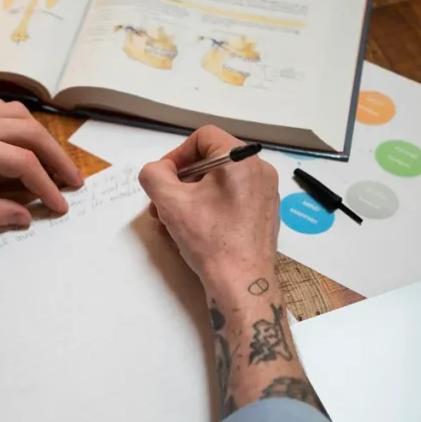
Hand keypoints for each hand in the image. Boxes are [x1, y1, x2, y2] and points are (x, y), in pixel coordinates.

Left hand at [0, 100, 83, 228]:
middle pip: (31, 134)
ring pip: (22, 117)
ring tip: (56, 165)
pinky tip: (29, 144)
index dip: (47, 186)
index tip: (60, 206)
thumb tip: (24, 217)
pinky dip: (25, 125)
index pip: (22, 163)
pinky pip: (6, 112)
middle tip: (75, 183)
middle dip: (58, 159)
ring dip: (44, 140)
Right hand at [138, 126, 279, 291]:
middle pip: (211, 162)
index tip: (162, 180)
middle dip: (180, 182)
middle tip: (162, 205)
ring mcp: (266, 194)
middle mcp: (259, 171)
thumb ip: (154, 175)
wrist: (242, 283)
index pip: (203, 138)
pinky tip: (194, 232)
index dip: (176, 154)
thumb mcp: (170, 203)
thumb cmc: (209, 240)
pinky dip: (210, 209)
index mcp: (241, 159)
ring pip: (220, 184)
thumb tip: (159, 170)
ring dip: (191, 198)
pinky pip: (232, 201)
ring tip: (172, 222)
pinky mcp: (265, 215)